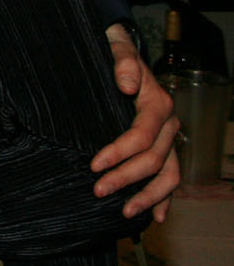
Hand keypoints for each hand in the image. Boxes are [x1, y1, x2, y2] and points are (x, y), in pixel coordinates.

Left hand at [91, 31, 179, 220]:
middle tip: (98, 191)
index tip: (94, 165)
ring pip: (168, 174)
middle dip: (126, 178)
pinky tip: (155, 215)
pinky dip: (164, 198)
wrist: (124, 53)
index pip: (141, 136)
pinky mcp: (164, 148)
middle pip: (153, 159)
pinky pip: (170, 176)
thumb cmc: (116, 54)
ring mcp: (169, 139)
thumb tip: (126, 84)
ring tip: (125, 212)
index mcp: (158, 104)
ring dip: (148, 196)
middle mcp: (169, 124)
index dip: (119, 153)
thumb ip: (123, 63)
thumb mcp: (118, 49)